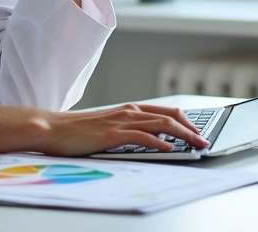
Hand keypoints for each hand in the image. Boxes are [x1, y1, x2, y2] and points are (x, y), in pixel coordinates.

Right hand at [32, 103, 208, 156]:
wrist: (52, 128)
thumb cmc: (78, 131)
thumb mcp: (109, 127)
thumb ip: (128, 129)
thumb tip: (151, 140)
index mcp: (130, 109)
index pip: (167, 111)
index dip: (187, 121)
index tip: (199, 133)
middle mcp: (130, 111)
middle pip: (171, 116)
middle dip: (192, 128)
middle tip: (205, 141)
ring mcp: (122, 121)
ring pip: (162, 124)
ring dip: (183, 135)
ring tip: (196, 145)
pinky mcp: (113, 134)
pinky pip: (142, 137)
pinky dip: (159, 142)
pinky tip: (170, 149)